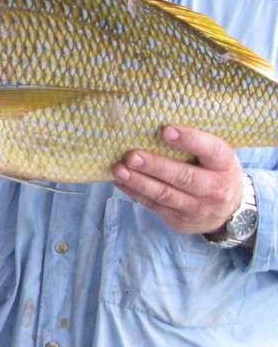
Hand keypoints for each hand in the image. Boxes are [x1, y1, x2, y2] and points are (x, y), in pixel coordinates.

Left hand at [111, 125, 243, 234]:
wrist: (228, 212)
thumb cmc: (213, 172)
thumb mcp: (215, 157)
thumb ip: (194, 144)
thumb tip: (154, 126)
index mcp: (225, 165)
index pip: (211, 150)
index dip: (190, 140)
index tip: (165, 131)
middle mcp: (216, 189)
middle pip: (184, 177)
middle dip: (155, 166)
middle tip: (132, 156)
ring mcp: (198, 208)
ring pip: (165, 195)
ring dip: (139, 182)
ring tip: (119, 170)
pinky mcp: (180, 220)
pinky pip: (154, 206)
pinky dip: (135, 192)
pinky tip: (120, 181)